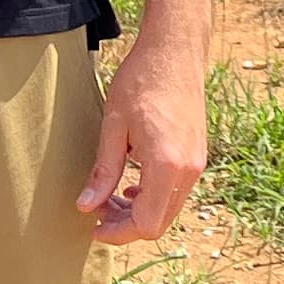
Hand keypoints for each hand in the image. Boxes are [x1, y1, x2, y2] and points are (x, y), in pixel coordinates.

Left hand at [76, 33, 207, 245]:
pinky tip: (132, 183)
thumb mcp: (113, 126)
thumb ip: (104, 170)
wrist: (174, 51)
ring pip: (168, 209)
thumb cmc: (142, 80)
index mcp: (167, 165)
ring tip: (110, 197)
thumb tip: (86, 207)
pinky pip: (176, 192)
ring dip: (139, 211)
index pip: (145, 224)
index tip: (94, 226)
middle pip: (159, 223)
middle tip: (97, 211)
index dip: (118, 233)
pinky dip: (153, 197)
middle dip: (126, 225)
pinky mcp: (197, 155)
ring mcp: (197, 163)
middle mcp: (189, 170)